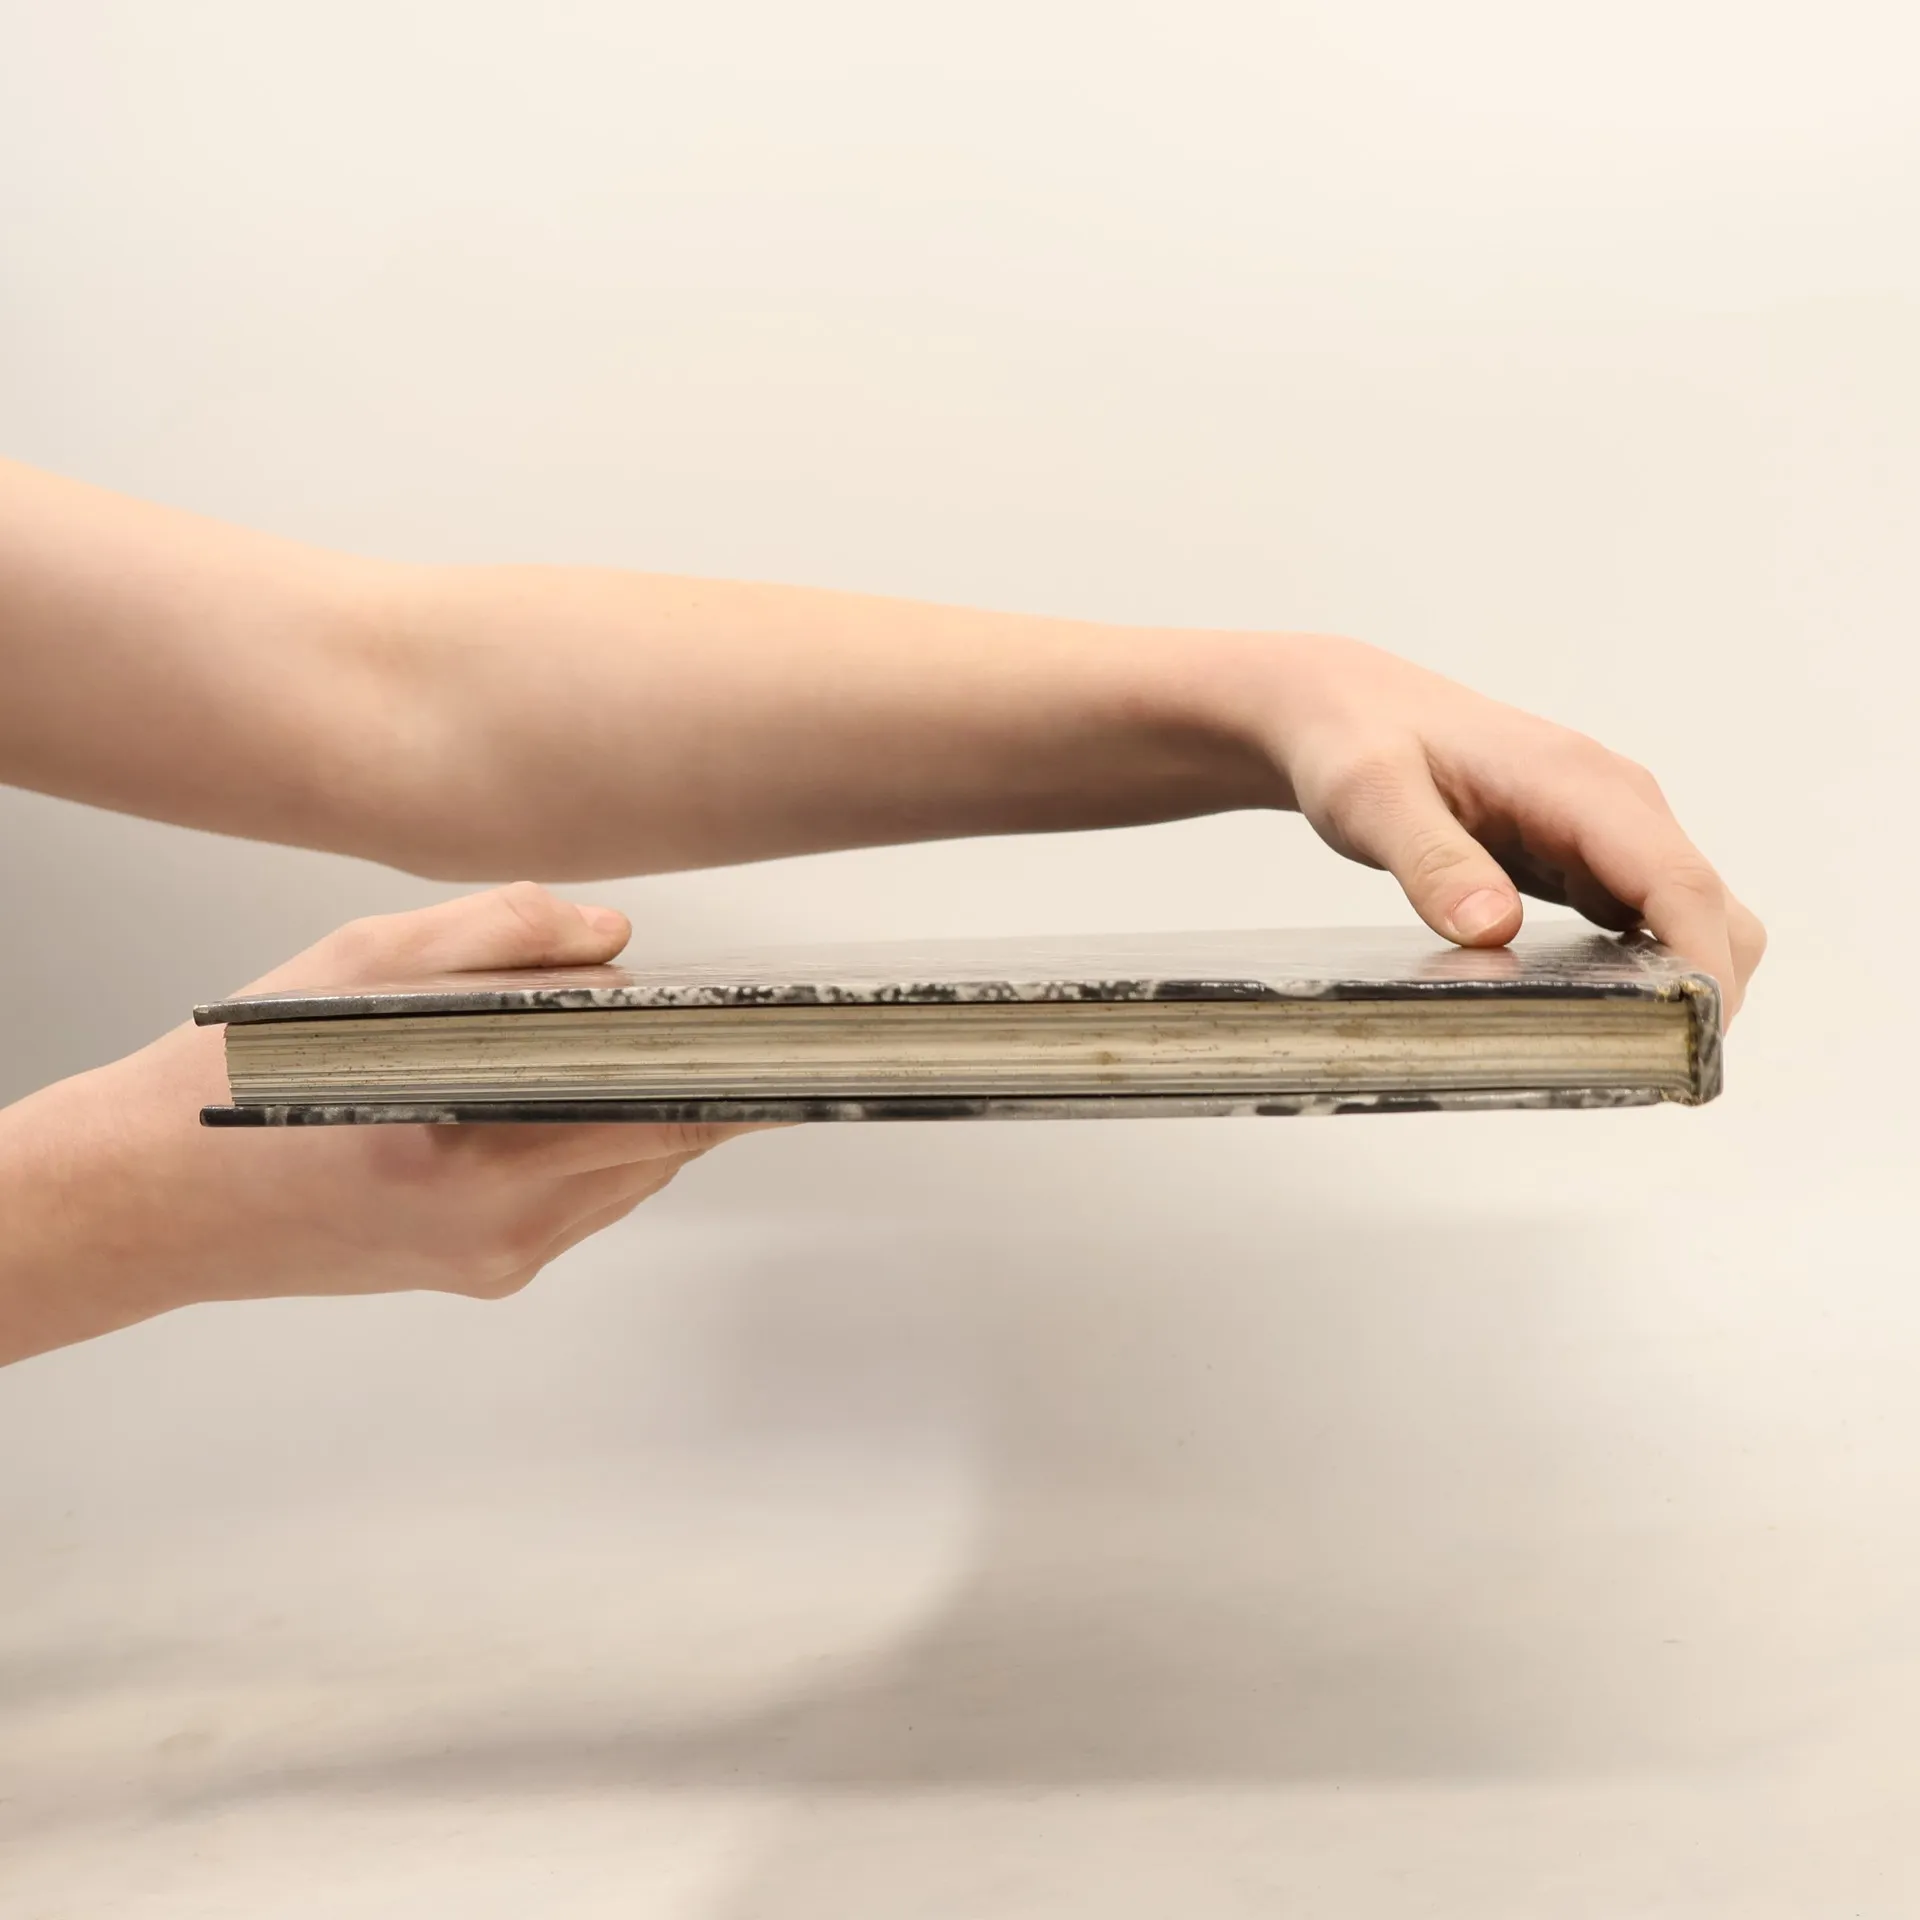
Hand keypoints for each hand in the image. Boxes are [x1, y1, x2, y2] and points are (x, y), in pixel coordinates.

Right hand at [0, 885, 745, 1365]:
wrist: (157, 1199)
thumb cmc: (246, 1080)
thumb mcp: (361, 967)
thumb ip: (500, 939)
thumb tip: (612, 941)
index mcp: (467, 1152)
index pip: (653, 1110)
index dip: (725, 1066)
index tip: (777, 1030)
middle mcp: (497, 1226)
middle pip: (659, 1143)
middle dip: (689, 1074)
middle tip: (715, 1014)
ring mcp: (498, 1260)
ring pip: (632, 1173)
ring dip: (643, 1106)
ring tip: (629, 1039)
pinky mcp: (490, 1274)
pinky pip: (589, 1199)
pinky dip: (598, 1140)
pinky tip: (562, 1092)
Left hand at [1247, 634, 1765, 1013]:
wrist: (1347, 709)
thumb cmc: (1358, 740)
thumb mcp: (1370, 798)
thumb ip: (1430, 860)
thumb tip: (1492, 929)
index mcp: (1576, 783)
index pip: (1677, 880)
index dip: (1702, 964)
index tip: (1694, 1037)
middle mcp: (1613, 803)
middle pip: (1708, 905)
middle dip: (1704, 986)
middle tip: (1655, 1068)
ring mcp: (1605, 829)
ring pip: (1686, 915)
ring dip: (1676, 980)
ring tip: (1625, 1052)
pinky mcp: (1584, 856)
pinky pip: (1642, 918)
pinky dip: (1641, 967)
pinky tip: (1594, 1009)